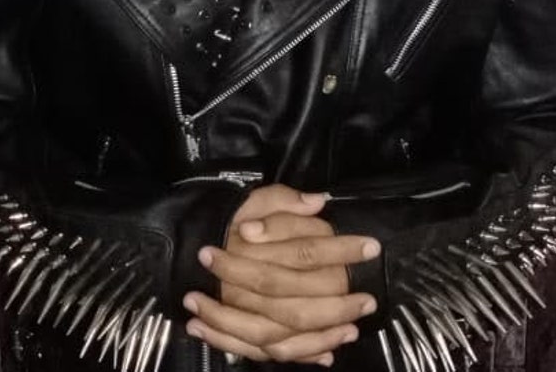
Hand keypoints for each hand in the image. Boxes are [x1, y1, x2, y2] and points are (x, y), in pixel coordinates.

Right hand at [183, 185, 380, 365]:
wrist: (184, 246)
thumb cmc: (227, 221)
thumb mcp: (252, 199)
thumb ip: (283, 200)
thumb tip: (318, 202)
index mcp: (253, 248)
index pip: (306, 250)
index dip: (341, 250)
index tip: (370, 248)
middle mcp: (246, 286)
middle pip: (299, 303)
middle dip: (339, 304)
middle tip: (369, 300)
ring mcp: (240, 314)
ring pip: (285, 335)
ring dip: (323, 335)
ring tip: (352, 329)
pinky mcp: (239, 331)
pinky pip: (269, 353)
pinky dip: (300, 356)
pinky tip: (326, 354)